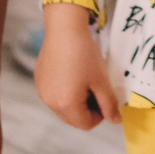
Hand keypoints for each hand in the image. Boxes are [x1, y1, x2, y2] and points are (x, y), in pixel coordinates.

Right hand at [34, 3, 120, 129]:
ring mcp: (42, 92)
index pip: (86, 124)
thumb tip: (115, 121)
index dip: (100, 114)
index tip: (105, 97)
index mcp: (66, 105)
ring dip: (76, 101)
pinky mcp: (39, 80)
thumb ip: (109, 104)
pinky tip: (72, 72)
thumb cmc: (84, 55)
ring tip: (84, 79)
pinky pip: (54, 95)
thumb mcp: (101, 80)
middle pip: (73, 118)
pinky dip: (64, 91)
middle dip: (87, 109)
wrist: (64, 29)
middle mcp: (50, 103)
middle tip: (96, 88)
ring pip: (63, 107)